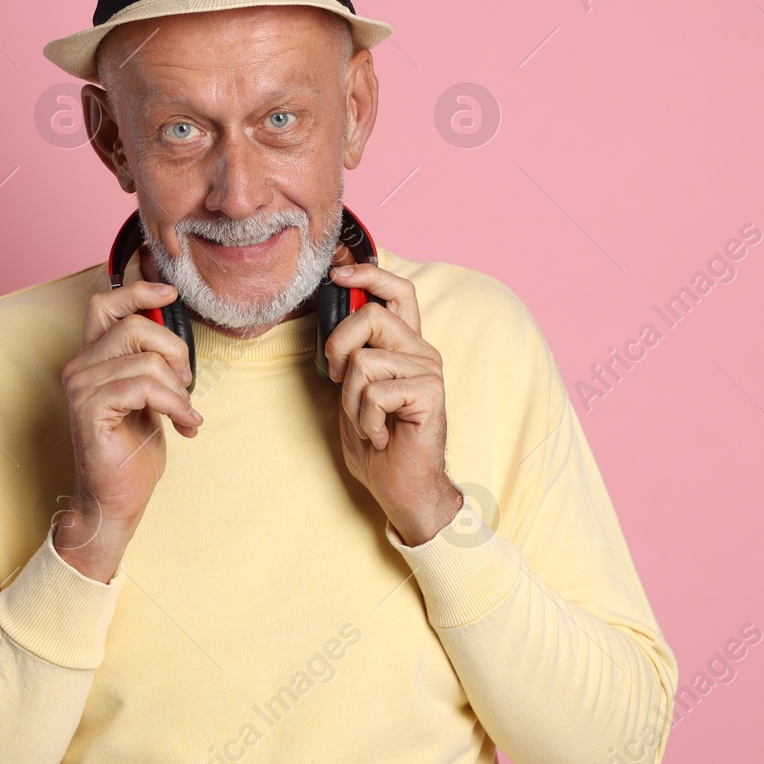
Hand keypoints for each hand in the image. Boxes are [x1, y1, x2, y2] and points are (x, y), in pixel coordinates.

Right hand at [56, 279, 201, 579]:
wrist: (116, 498)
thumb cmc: (132, 450)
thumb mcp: (149, 396)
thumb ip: (151, 361)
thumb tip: (172, 327)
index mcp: (92, 358)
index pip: (105, 304)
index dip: (138, 290)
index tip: (171, 293)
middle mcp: (79, 366)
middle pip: (135, 326)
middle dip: (174, 351)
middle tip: (186, 384)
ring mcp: (80, 387)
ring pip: (145, 360)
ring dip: (178, 389)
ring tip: (186, 414)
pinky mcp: (89, 409)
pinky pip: (143, 387)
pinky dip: (174, 405)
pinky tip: (184, 425)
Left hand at [323, 264, 462, 545]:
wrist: (404, 489)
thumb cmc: (378, 443)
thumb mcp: (352, 393)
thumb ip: (350, 357)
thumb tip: (333, 319)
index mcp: (404, 346)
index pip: (396, 292)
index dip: (368, 275)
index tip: (338, 275)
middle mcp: (420, 351)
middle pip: (370, 315)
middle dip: (338, 346)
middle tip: (338, 379)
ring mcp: (428, 370)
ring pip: (365, 360)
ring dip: (351, 399)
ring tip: (367, 422)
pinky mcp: (430, 393)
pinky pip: (375, 392)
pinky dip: (366, 420)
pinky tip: (381, 435)